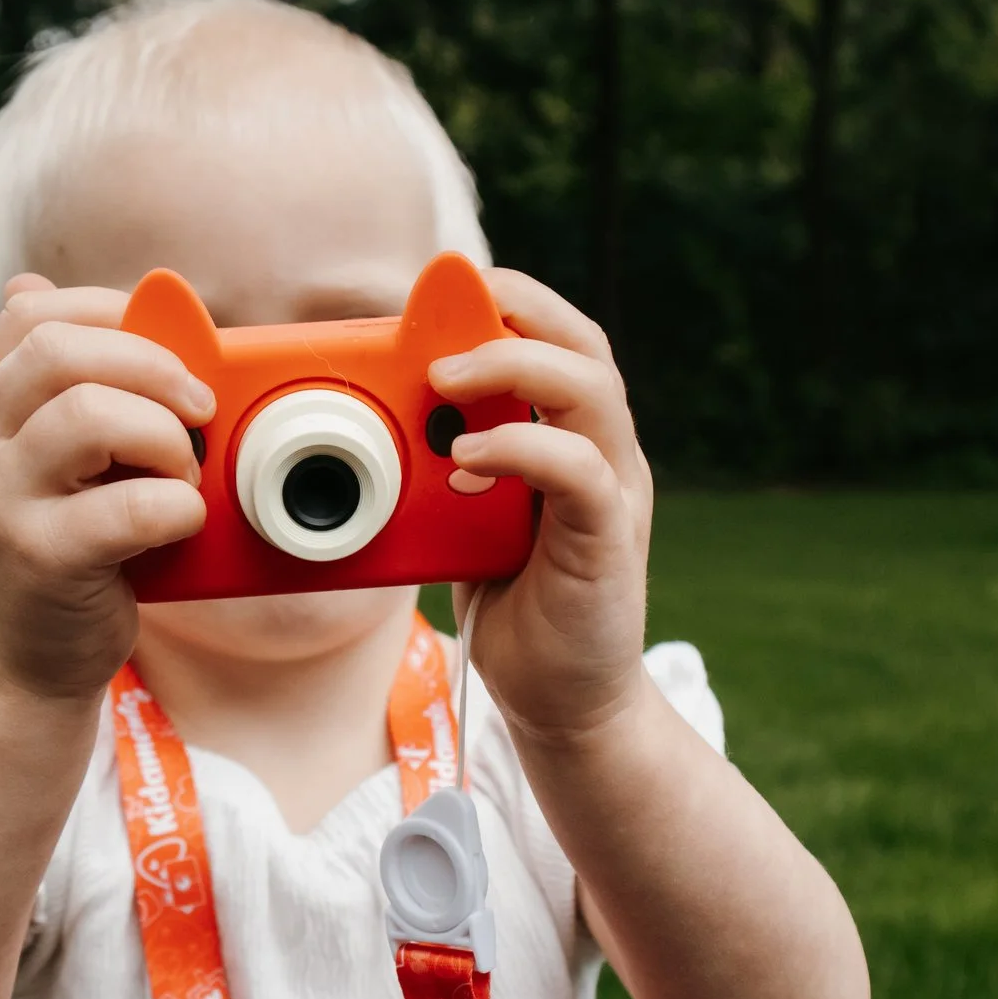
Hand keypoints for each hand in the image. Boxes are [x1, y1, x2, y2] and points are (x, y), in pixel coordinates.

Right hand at [0, 273, 214, 700]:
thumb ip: (83, 385)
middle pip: (57, 351)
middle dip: (151, 366)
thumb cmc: (70, 547)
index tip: (166, 351)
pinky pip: (125, 509)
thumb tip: (109, 290)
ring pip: (86, 416)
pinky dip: (176, 506)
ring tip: (183, 472)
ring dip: (163, 435)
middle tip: (197, 408)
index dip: (112, 314)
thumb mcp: (64, 458)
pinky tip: (181, 521)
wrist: (29, 661)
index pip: (32, 314)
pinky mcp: (37, 560)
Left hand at [430, 270, 653, 740]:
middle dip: (517, 312)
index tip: (444, 294)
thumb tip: (381, 418)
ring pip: (592, 390)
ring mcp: (616, 494)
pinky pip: (579, 470)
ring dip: (514, 366)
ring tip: (446, 376)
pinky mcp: (609, 541)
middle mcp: (606, 455)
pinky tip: (466, 460)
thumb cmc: (515, 608)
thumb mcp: (470, 520)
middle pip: (585, 344)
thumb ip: (451, 466)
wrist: (563, 704)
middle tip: (441, 325)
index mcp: (575, 440)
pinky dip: (520, 450)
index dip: (511, 304)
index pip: (560, 341)